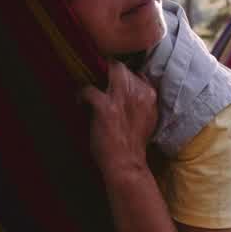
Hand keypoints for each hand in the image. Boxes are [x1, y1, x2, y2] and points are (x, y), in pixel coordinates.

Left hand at [79, 61, 157, 177]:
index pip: (137, 73)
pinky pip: (88, 89)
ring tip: (91, 89)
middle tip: (99, 81)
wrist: (127, 163)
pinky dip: (81, 95)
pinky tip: (80, 103)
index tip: (114, 82)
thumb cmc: (134, 144)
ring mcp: (122, 98)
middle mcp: (138, 93)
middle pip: (123, 68)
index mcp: (150, 96)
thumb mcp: (148, 119)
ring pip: (111, 69)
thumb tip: (131, 90)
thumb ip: (142, 102)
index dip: (124, 76)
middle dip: (110, 71)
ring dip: (97, 77)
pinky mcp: (105, 107)